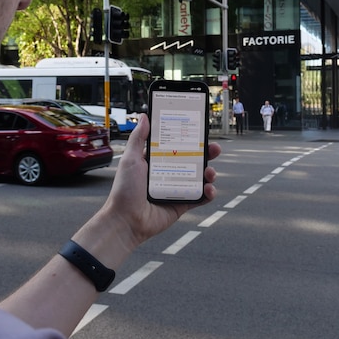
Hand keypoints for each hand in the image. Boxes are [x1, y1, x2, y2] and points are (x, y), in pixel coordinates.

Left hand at [98, 114, 220, 249]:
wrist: (126, 221)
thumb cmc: (124, 191)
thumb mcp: (130, 159)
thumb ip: (138, 138)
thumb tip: (144, 116)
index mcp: (157, 161)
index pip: (177, 145)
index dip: (189, 137)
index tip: (200, 129)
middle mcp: (169, 173)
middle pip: (193, 159)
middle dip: (207, 153)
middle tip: (214, 148)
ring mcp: (177, 189)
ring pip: (200, 177)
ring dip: (210, 172)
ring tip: (210, 172)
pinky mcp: (182, 204)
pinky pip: (201, 197)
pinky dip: (209, 193)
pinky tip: (209, 189)